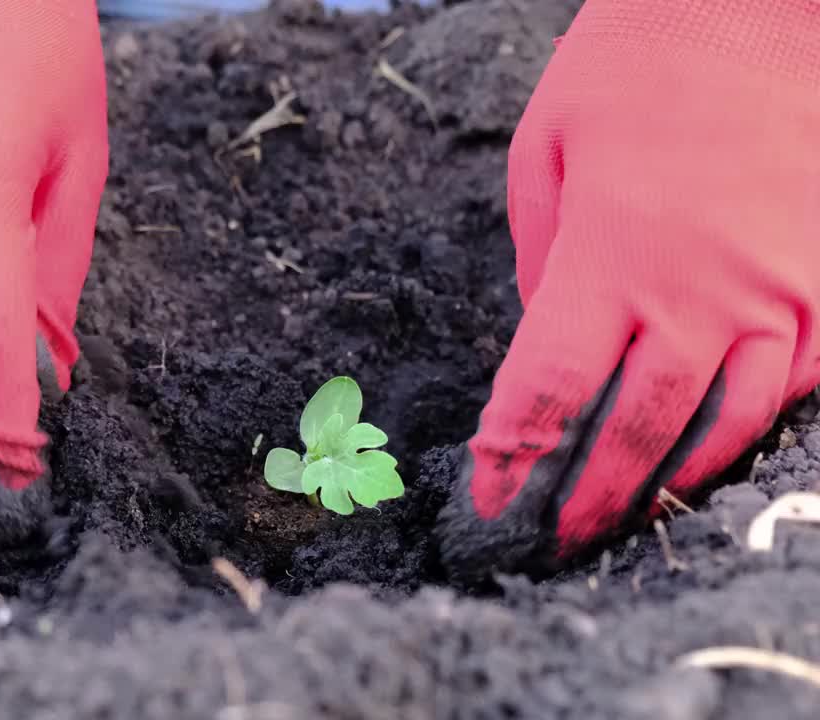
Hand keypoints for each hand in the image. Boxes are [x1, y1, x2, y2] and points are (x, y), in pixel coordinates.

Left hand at [437, 0, 819, 579]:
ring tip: (629, 519)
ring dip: (670, 486)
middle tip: (555, 541)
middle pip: (634, 432)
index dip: (514, 459)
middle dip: (587, 498)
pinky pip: (799, 388)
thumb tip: (544, 338)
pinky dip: (752, 432)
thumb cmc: (640, 61)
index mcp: (611, 256)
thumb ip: (540, 258)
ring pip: (724, 429)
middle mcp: (700, 293)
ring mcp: (781, 295)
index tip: (489, 500)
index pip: (549, 392)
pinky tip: (715, 453)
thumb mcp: (547, 148)